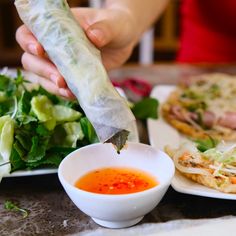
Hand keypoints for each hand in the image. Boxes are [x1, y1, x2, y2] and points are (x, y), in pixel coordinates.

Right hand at [16, 7, 136, 98]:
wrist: (124, 43)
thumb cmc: (116, 26)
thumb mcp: (113, 24)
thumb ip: (105, 29)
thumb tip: (94, 36)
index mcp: (57, 27)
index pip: (29, 32)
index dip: (28, 42)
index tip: (39, 51)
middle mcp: (53, 47)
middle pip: (31, 60)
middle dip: (43, 71)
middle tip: (60, 80)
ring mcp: (61, 64)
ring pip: (42, 77)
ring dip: (51, 86)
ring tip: (67, 92)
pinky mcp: (71, 78)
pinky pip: (59, 88)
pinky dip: (63, 94)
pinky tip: (73, 96)